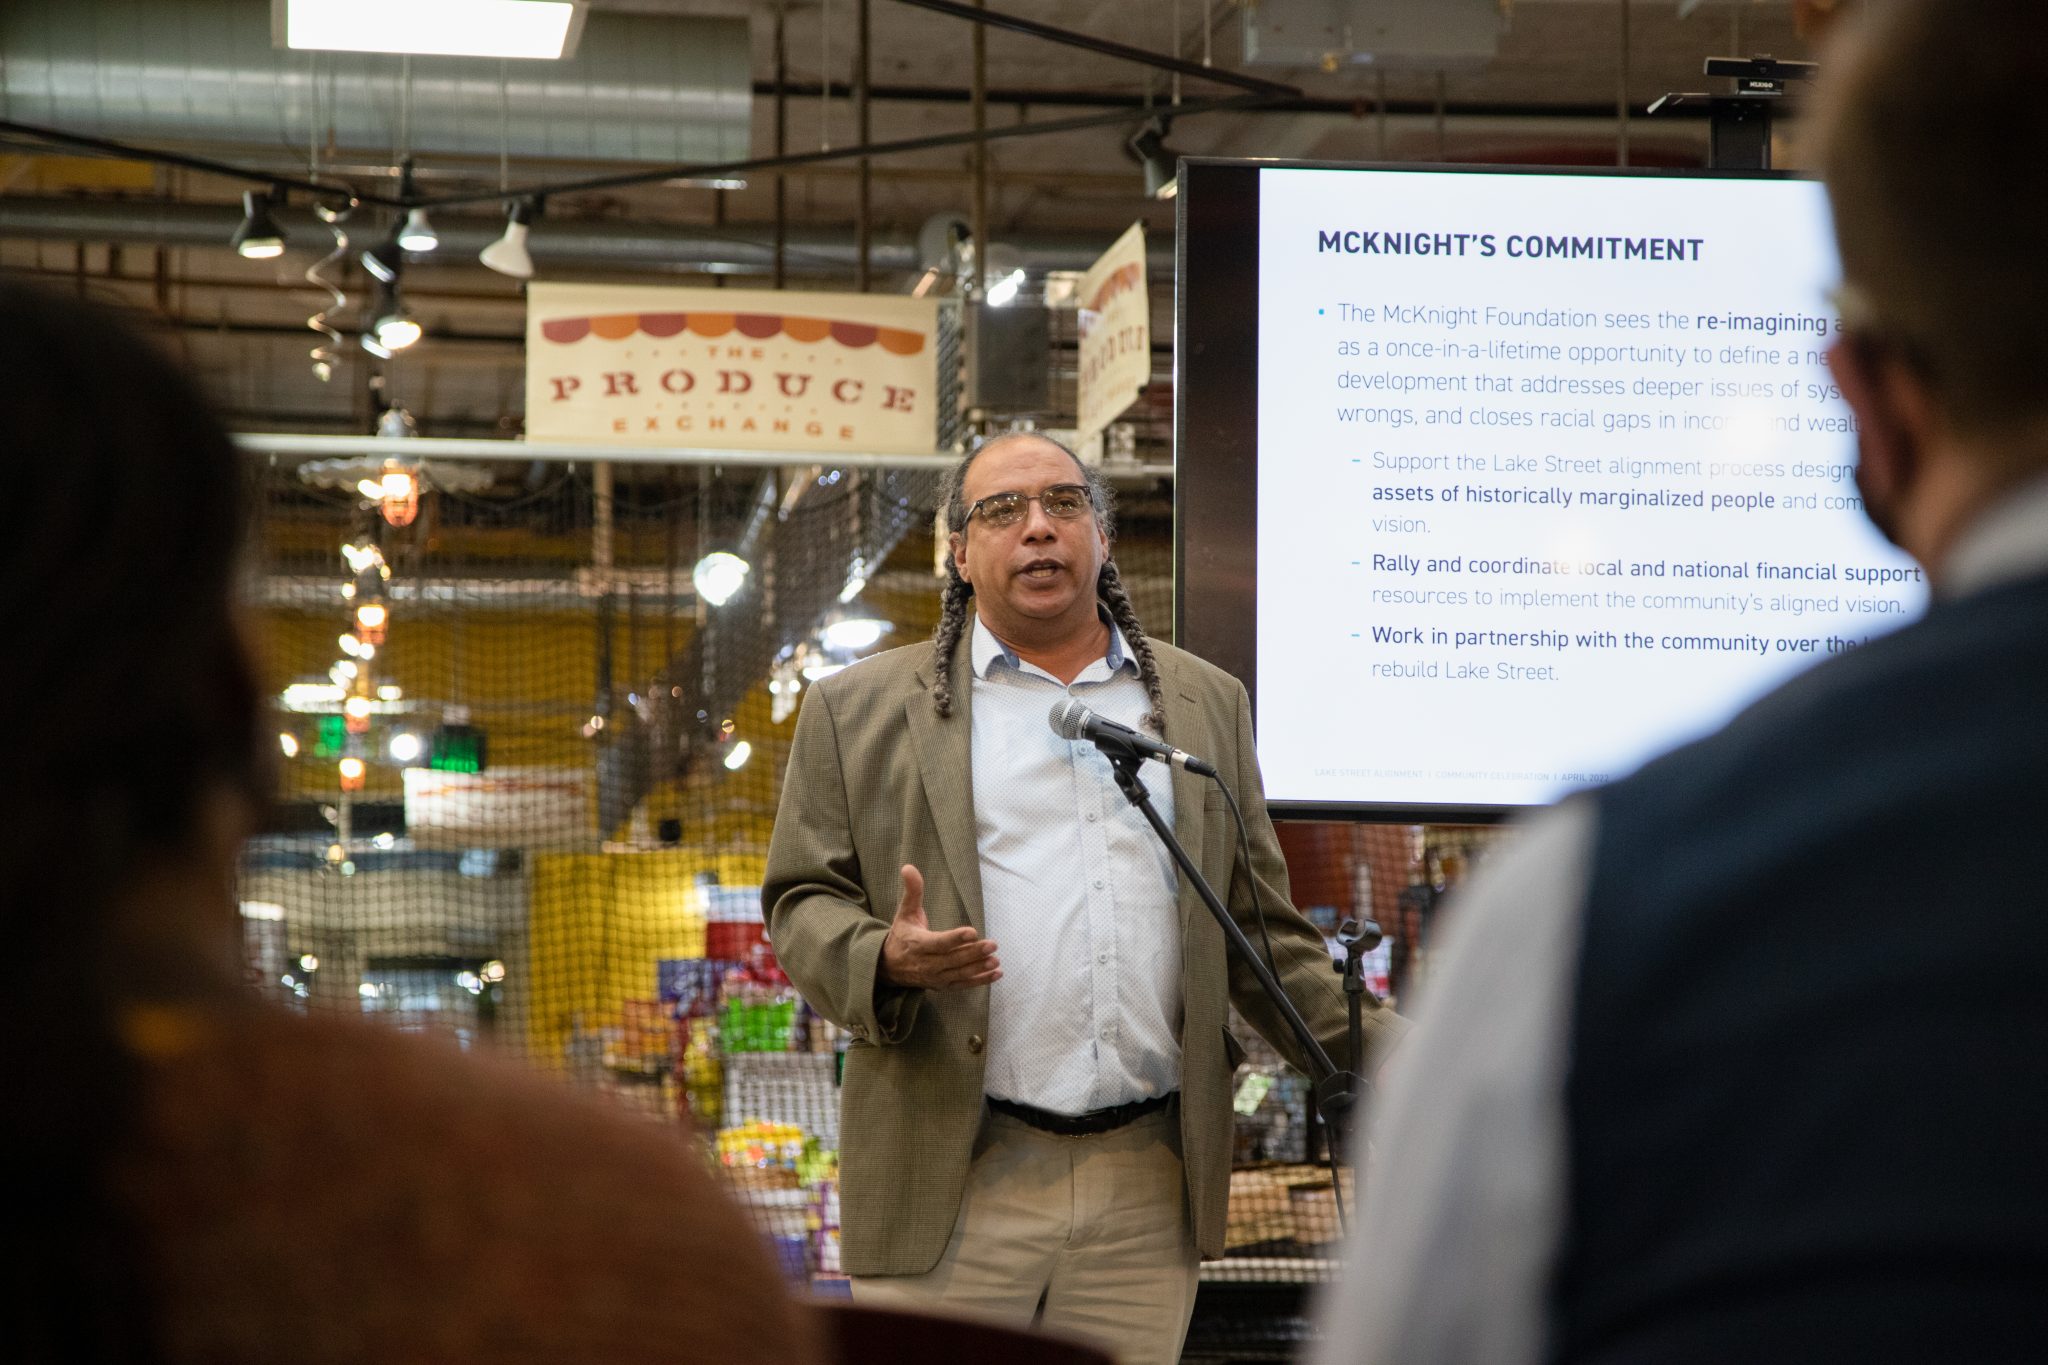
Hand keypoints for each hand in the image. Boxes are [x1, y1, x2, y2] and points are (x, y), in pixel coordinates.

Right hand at [878, 864, 1000, 989]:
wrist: (888, 967)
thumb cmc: (901, 935)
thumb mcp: (905, 912)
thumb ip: (912, 891)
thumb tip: (908, 867)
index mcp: (917, 944)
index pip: (938, 943)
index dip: (955, 939)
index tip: (972, 932)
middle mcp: (926, 963)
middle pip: (952, 960)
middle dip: (973, 953)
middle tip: (992, 944)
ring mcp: (934, 977)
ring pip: (959, 974)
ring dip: (978, 968)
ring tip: (996, 960)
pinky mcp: (941, 986)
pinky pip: (962, 985)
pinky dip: (979, 981)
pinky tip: (996, 973)